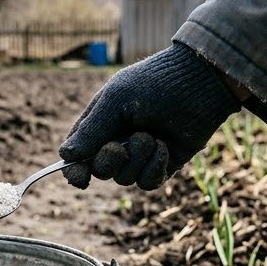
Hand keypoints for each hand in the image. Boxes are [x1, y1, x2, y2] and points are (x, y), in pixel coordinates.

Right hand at [59, 42, 241, 189]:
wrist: (201, 82)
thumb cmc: (155, 82)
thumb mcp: (116, 100)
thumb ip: (91, 129)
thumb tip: (65, 155)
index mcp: (100, 123)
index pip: (77, 155)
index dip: (74, 170)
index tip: (80, 178)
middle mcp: (117, 140)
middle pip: (99, 171)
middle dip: (108, 162)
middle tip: (119, 146)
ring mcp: (141, 155)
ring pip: (124, 179)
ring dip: (137, 159)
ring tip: (152, 136)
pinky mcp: (163, 165)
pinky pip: (147, 183)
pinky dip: (153, 167)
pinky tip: (164, 147)